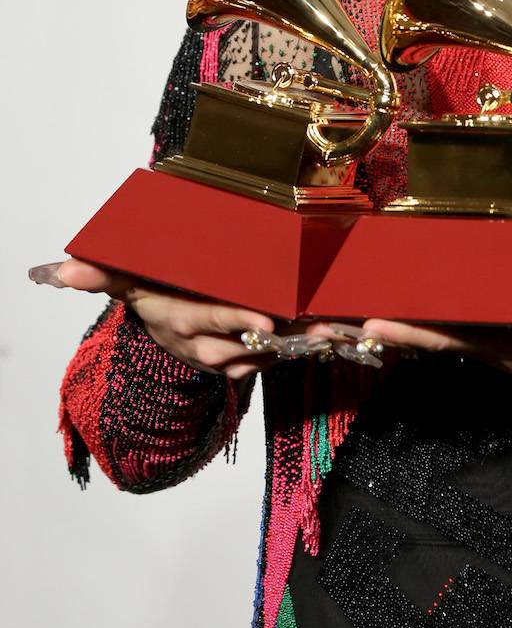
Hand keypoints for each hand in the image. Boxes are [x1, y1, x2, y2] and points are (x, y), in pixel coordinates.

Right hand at [30, 259, 363, 380]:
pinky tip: (337, 332)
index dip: (237, 324)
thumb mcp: (127, 283)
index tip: (265, 324)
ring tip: (338, 328)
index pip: (212, 323)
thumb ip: (99, 273)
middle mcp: (210, 344)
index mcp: (184, 321)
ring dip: (307, 343)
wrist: (167, 328)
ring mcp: (234, 355)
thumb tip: (58, 270)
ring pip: (273, 354)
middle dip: (287, 340)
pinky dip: (310, 345)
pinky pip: (284, 354)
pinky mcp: (254, 357)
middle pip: (250, 346)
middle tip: (320, 327)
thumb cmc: (154, 294)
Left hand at [356, 288, 511, 397]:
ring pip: (434, 327)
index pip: (449, 336)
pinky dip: (422, 312)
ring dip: (394, 317)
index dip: (410, 329)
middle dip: (383, 323)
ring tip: (350, 303)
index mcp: (506, 345)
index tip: (371, 323)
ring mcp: (489, 338)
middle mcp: (487, 343)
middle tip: (331, 314)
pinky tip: (401, 299)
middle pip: (427, 331)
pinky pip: (450, 321)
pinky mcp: (496, 332)